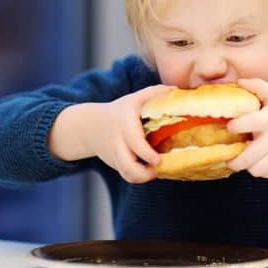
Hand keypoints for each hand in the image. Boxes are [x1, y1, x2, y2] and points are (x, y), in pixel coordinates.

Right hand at [50, 85, 170, 182]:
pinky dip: (139, 178)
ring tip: (156, 171)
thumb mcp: (134, 99)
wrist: (90, 127)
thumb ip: (154, 93)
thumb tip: (177, 90)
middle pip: (127, 164)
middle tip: (159, 167)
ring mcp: (116, 155)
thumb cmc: (120, 111)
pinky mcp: (117, 165)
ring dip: (143, 178)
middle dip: (143, 173)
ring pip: (127, 174)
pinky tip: (150, 172)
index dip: (146, 153)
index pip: (134, 140)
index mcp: (125, 123)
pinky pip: (127, 176)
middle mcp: (119, 141)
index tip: (157, 160)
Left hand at [226, 78, 267, 180]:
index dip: (236, 126)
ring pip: (254, 169)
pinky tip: (255, 161)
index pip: (249, 123)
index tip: (229, 126)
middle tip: (227, 155)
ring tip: (241, 159)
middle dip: (234, 159)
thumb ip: (259, 87)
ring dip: (245, 166)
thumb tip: (240, 81)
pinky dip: (257, 170)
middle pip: (248, 156)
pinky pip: (263, 174)